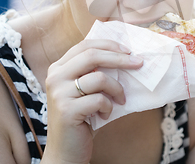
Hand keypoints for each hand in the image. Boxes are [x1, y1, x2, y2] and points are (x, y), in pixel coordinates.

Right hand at [42, 39, 142, 163]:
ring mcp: (59, 93)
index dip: (109, 45)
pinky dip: (109, 107)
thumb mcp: (85, 90)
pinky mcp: (67, 110)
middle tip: (139, 63)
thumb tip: (127, 55)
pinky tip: (106, 115)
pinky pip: (99, 100)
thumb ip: (95, 72)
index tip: (129, 50)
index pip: (86, 45)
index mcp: (59, 68)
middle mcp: (55, 77)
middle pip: (92, 56)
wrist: (66, 150)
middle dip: (120, 58)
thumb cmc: (82, 117)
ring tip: (120, 100)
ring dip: (117, 89)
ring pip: (99, 78)